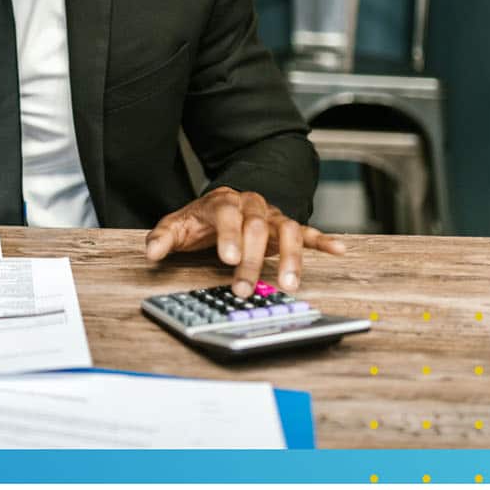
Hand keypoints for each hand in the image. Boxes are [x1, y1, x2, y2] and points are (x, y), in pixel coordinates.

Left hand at [144, 186, 345, 296]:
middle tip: (243, 287)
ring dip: (289, 257)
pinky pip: (307, 232)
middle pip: (256, 227)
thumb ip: (163, 238)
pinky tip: (338, 250)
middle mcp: (251, 205)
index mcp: (222, 201)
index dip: (229, 235)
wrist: (223, 203)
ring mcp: (270, 216)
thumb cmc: (199, 220)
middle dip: (251, 259)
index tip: (227, 258)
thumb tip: (151, 252)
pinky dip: (322, 240)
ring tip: (289, 284)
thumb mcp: (176, 226)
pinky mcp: (286, 227)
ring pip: (286, 230)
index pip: (227, 214)